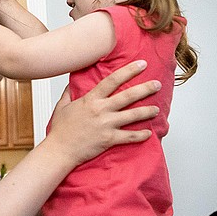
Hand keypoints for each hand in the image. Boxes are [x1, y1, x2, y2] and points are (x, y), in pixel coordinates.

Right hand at [46, 60, 160, 164]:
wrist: (60, 150)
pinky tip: (149, 133)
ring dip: (147, 111)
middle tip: (157, 84)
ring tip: (156, 109)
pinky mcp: (109, 139)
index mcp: (91, 100)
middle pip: (128, 96)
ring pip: (133, 115)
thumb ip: (68, 93)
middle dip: (145, 89)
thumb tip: (72, 83)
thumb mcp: (62, 106)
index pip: (113, 80)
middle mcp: (101, 110)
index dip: (129, 71)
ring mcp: (106, 125)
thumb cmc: (60, 130)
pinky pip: (130, 137)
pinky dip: (141, 135)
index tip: (141, 65)